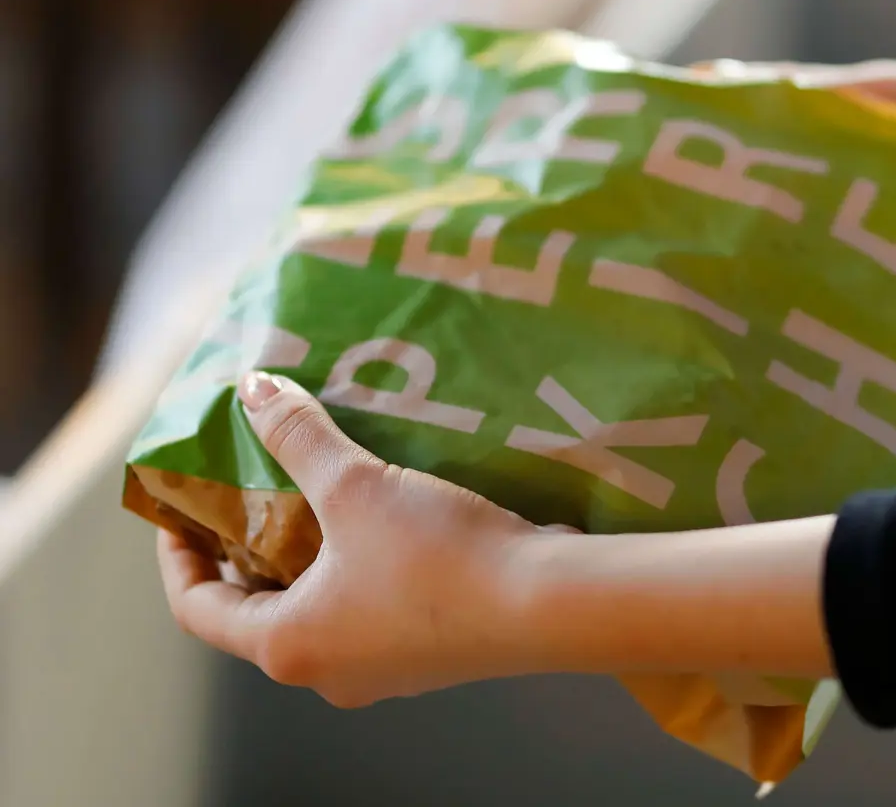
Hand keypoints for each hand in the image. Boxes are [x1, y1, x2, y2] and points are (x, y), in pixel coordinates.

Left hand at [157, 371, 551, 707]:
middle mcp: (329, 671)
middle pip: (259, 611)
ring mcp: (385, 670)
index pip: (199, 608)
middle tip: (251, 491)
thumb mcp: (356, 485)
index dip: (178, 556)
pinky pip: (370, 612)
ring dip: (308, 559)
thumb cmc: (438, 557)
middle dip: (248, 551)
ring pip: (320, 612)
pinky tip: (385, 521)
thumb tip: (252, 389)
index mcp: (289, 644)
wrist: (550, 604)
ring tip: (319, 495)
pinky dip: (357, 570)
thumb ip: (297, 436)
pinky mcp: (432, 655)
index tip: (181, 511)